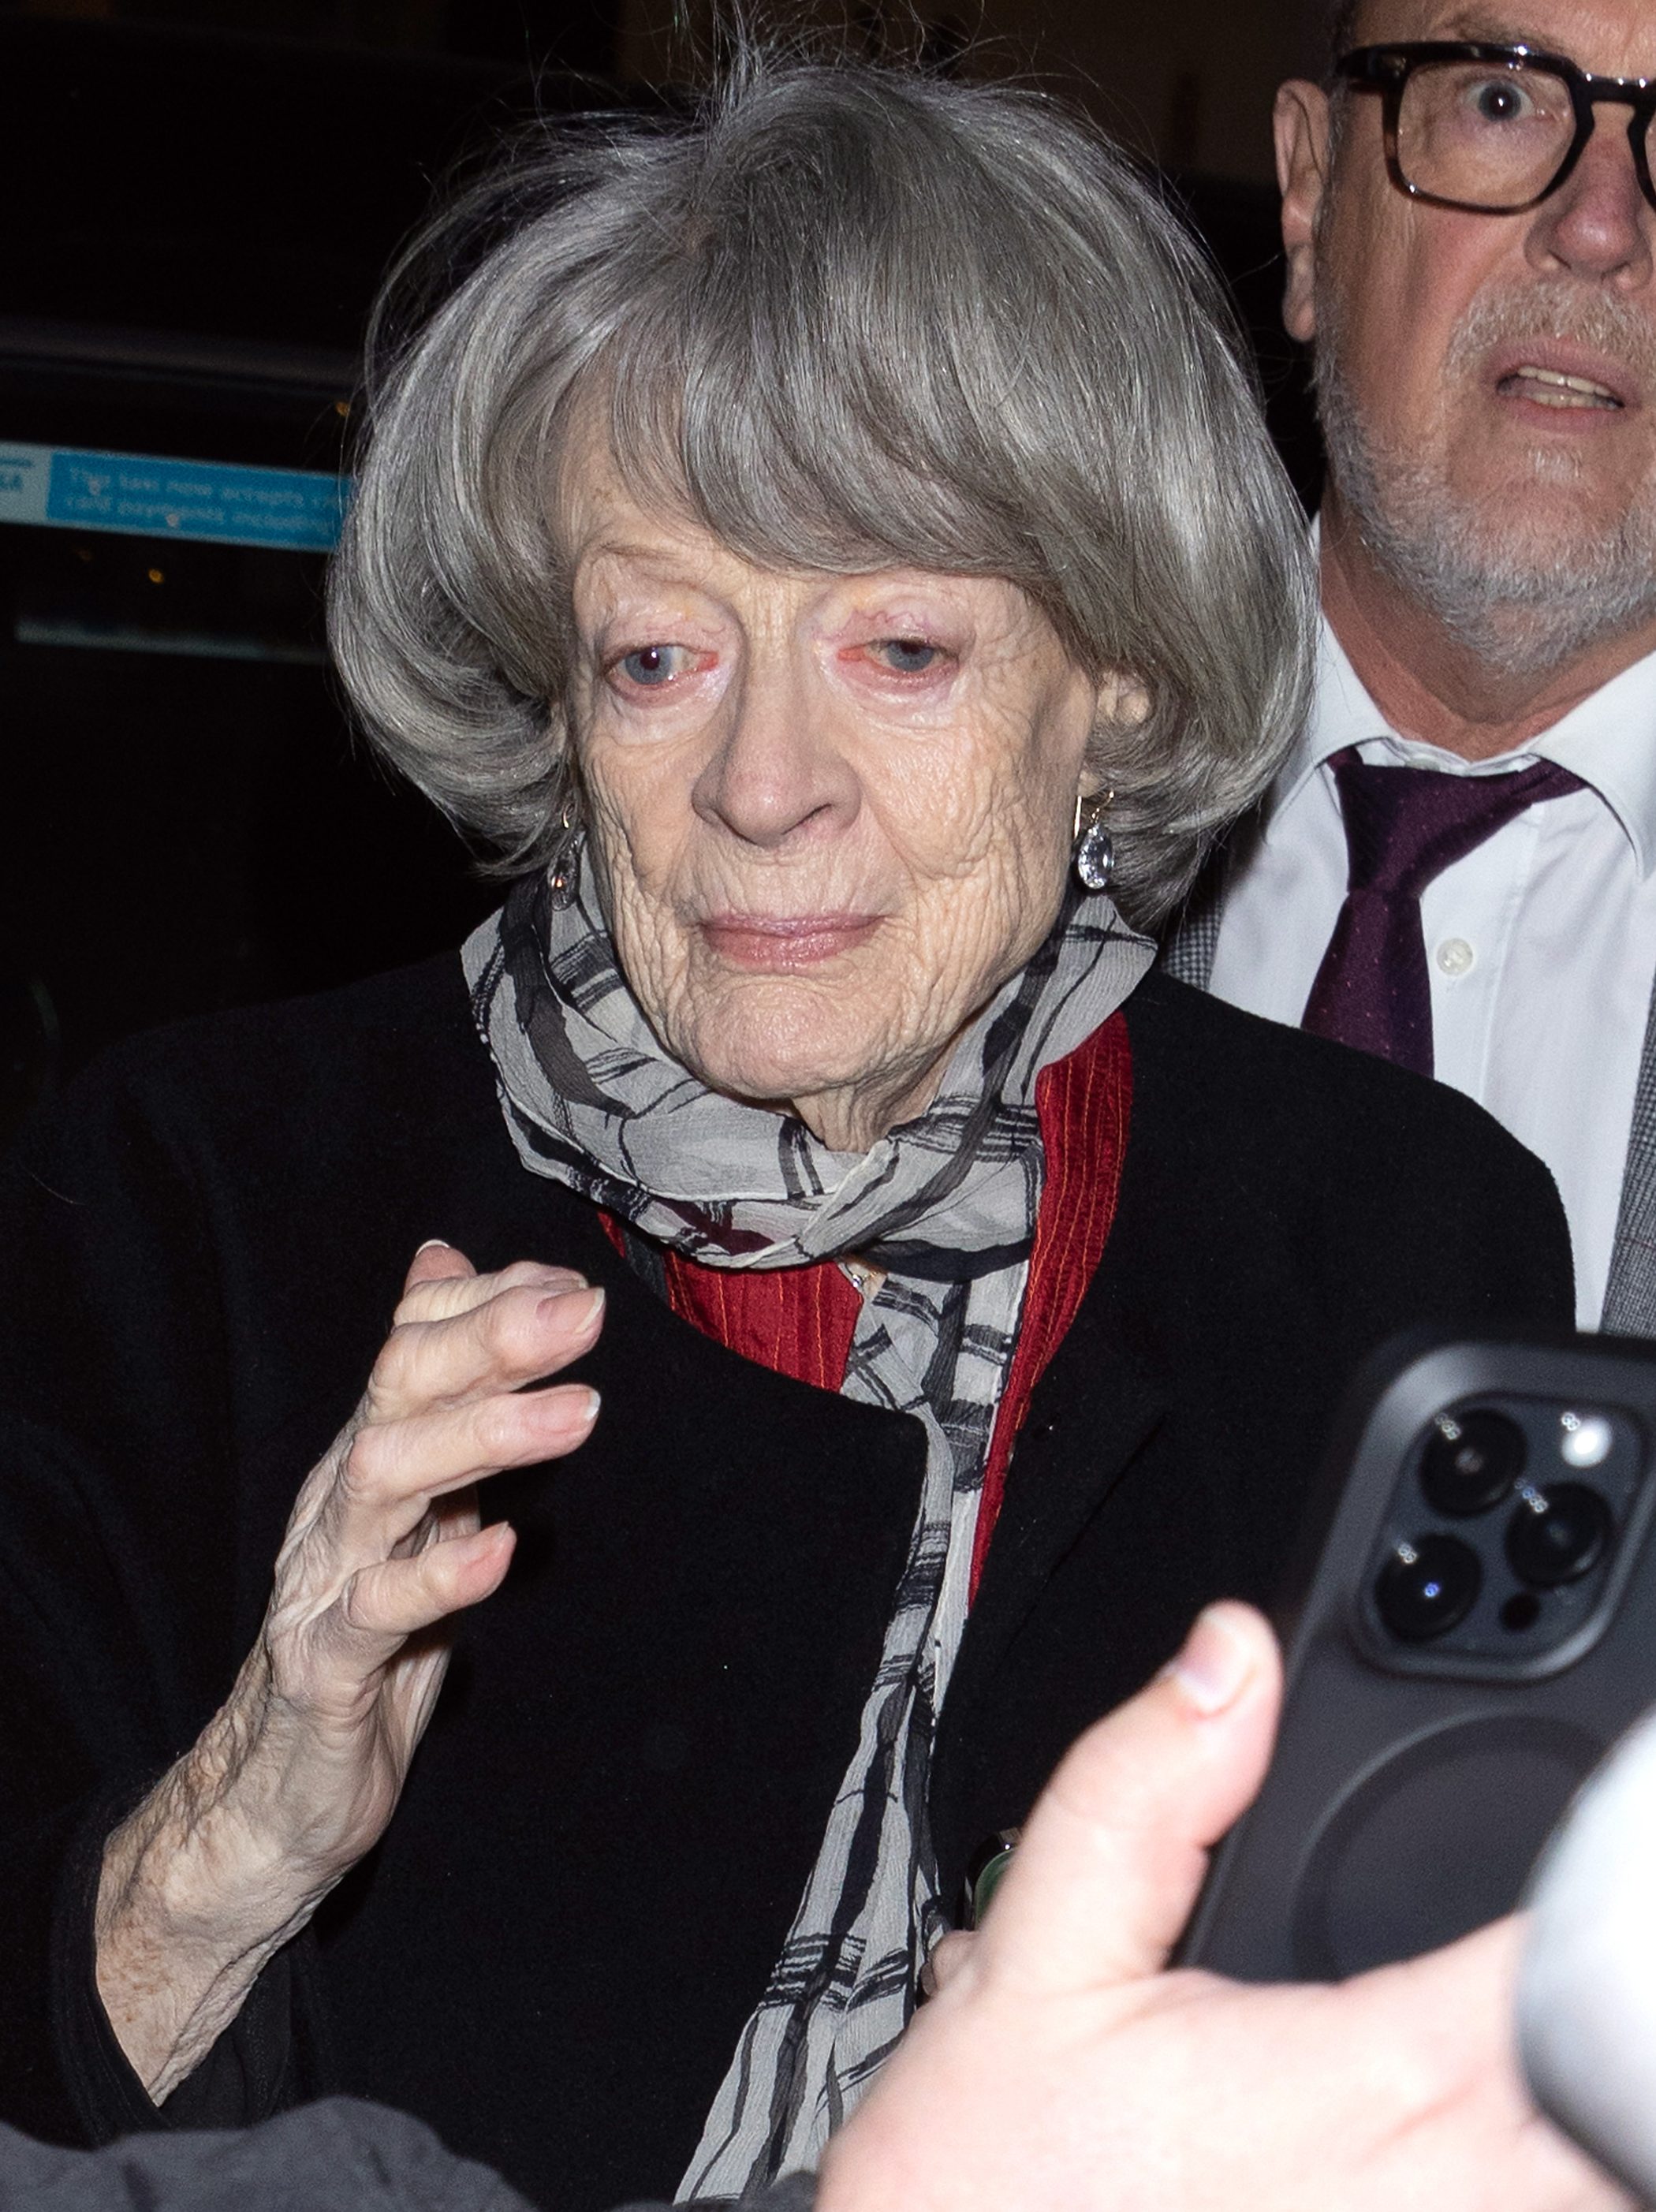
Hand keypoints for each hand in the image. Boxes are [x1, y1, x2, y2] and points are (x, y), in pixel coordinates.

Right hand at [95, 1243, 602, 2099]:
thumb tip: (451, 1267)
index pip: (408, 1344)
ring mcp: (325, 1580)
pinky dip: (438, 1577)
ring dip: (484, 1434)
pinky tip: (500, 1549)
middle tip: (581, 1312)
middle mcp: (340, 1500)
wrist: (277, 1791)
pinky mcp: (326, 1670)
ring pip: (386, 1478)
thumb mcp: (416, 1507)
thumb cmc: (363, 1638)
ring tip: (577, 1412)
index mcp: (367, 1457)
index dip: (486, 1303)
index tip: (570, 1283)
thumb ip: (444, 1397)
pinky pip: (375, 1613)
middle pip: (398, 1389)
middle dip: (490, 1339)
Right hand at [819, 1604, 1628, 2211]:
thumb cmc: (998, 2192)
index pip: (1578, 1964)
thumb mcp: (1037, 1962)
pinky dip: (1526, 2174)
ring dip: (1573, 2121)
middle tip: (1541, 1946)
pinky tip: (1444, 2148)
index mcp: (1382, 2077)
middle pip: (1623, 2091)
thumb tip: (1231, 1660)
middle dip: (1589, 2010)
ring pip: (1601, 2173)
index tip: (1594, 1846)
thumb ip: (1141, 1792)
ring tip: (1487, 2067)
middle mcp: (1449, 2192)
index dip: (1612, 1886)